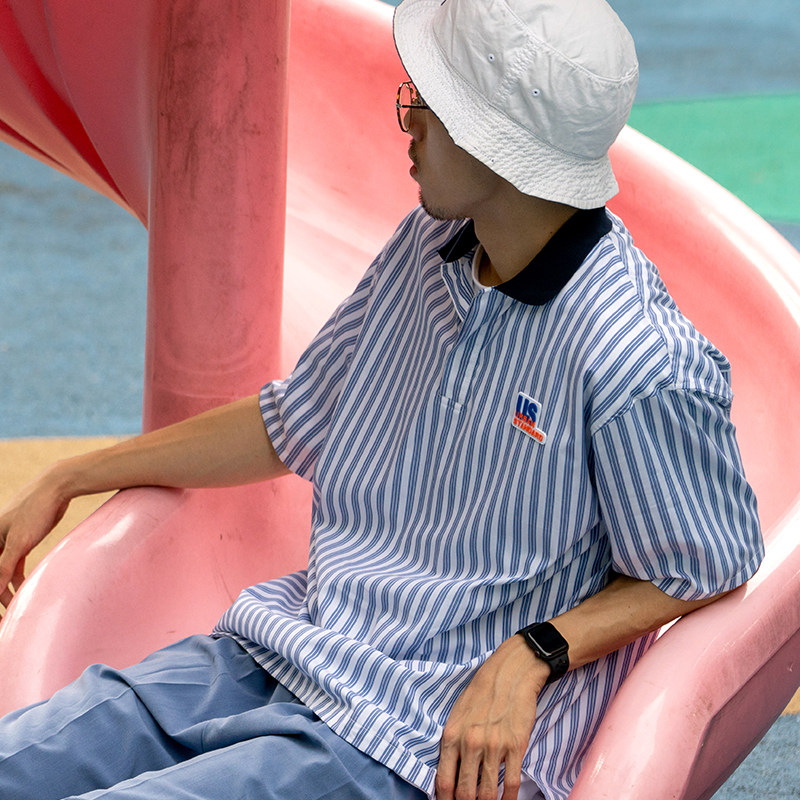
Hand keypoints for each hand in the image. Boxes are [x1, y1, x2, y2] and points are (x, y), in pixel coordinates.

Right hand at [0, 469, 70, 613]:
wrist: (57, 487)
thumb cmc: (36, 510)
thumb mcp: (19, 542)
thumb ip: (4, 567)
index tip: (2, 613)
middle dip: (0, 592)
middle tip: (7, 613)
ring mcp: (9, 539)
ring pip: (5, 568)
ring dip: (10, 585)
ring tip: (16, 604)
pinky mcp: (24, 539)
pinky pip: (16, 562)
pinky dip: (19, 575)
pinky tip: (25, 587)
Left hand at [435, 634, 549, 799]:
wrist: (510, 673)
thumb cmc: (482, 693)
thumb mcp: (457, 714)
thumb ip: (452, 744)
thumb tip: (449, 775)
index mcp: (452, 735)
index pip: (444, 782)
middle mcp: (470, 743)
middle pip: (465, 793)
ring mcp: (494, 746)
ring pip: (487, 793)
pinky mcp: (515, 746)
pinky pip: (511, 784)